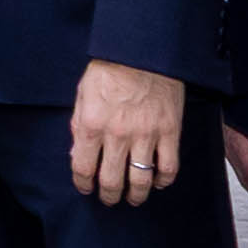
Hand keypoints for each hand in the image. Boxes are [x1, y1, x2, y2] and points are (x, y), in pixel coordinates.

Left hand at [65, 57, 186, 208]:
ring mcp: (146, 134)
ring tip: (133, 197)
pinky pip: (169, 167)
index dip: (83, 184)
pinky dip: (163, 180)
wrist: (144, 49)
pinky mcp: (170, 131)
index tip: (86, 188)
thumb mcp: (83, 93)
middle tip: (110, 198)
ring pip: (141, 180)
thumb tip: (78, 154)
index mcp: (91, 124)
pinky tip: (157, 182)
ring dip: (136, 195)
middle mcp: (117, 134)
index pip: (83, 168)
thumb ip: (78, 125)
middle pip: (112, 181)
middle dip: (109, 196)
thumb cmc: (110, 68)